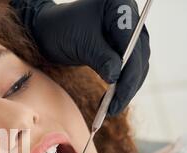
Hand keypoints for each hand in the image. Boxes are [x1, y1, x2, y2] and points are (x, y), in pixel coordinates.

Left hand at [12, 0, 149, 115]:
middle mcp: (129, 17)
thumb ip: (102, 58)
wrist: (47, 32)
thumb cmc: (60, 30)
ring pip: (137, 64)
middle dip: (129, 83)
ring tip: (112, 108)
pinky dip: (122, 85)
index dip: (128, 70)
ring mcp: (127, 33)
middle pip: (139, 55)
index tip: (119, 92)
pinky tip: (111, 100)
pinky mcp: (121, 47)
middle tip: (115, 107)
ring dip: (127, 87)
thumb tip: (117, 78)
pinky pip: (128, 68)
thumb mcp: (81, 44)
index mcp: (120, 7)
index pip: (132, 43)